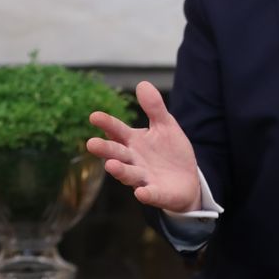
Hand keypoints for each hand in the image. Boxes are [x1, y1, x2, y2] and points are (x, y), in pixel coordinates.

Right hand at [86, 81, 201, 212]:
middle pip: (117, 153)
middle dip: (105, 149)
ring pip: (128, 174)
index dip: (107, 124)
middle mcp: (134, 160)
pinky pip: (150, 194)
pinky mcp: (156, 193)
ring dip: (119, 171)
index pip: (118, 131)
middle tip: (91, 143)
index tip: (94, 116)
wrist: (188, 180)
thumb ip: (154, 108)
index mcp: (134, 142)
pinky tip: (141, 192)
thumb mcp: (165, 126)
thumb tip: (142, 83)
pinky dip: (145, 194)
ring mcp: (143, 178)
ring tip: (110, 165)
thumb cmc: (170, 152)